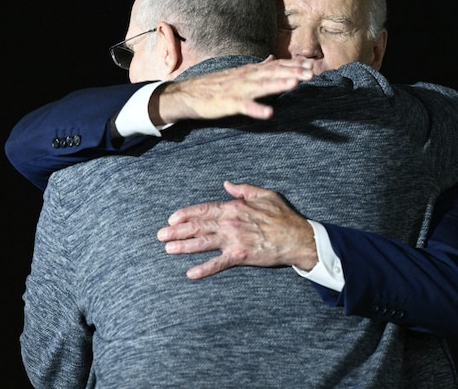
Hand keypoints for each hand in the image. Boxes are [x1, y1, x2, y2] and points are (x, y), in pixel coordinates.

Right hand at [155, 56, 313, 123]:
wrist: (188, 93)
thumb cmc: (214, 85)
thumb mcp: (239, 73)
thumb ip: (258, 67)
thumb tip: (273, 58)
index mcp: (250, 71)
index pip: (275, 66)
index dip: (293, 66)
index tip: (312, 66)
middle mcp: (246, 77)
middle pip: (273, 73)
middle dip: (293, 72)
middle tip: (312, 73)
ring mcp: (238, 90)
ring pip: (262, 86)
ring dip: (279, 84)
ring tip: (296, 84)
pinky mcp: (228, 103)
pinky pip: (245, 106)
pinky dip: (257, 109)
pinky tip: (269, 114)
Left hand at [157, 181, 316, 278]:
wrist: (298, 238)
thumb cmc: (283, 216)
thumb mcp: (264, 194)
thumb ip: (243, 189)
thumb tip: (227, 185)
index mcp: (234, 207)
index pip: (204, 209)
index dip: (186, 214)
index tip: (172, 219)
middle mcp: (230, 223)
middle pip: (198, 226)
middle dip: (177, 231)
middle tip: (160, 235)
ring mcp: (234, 240)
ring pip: (203, 243)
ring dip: (184, 246)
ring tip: (168, 249)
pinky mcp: (240, 256)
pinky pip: (218, 263)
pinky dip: (204, 268)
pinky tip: (190, 273)